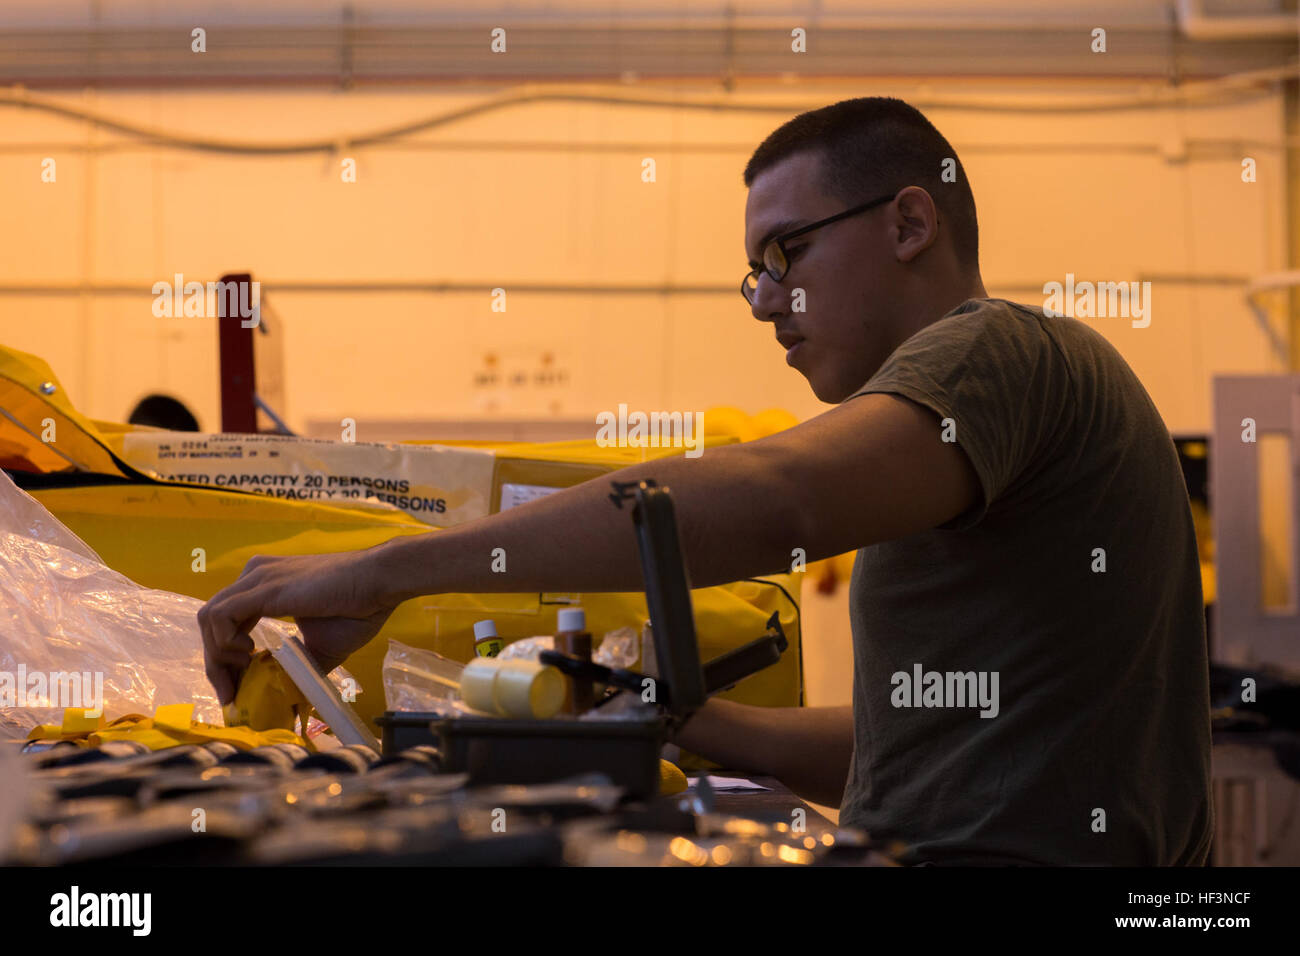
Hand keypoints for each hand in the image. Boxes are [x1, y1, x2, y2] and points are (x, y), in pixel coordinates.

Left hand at [198, 547, 399, 704]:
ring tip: (243, 672)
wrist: (379, 584)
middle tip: (231, 694)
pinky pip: (219, 616)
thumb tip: (289, 697)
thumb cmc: (359, 609)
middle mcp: (254, 576)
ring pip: (209, 619)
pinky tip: (250, 653)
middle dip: (216, 664)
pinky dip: (225, 642)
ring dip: (218, 655)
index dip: (225, 659)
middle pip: (211, 622)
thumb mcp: (322, 647)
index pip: (226, 622)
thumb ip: (298, 664)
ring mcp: (256, 579)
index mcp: (265, 585)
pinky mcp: (263, 588)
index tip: (236, 689)